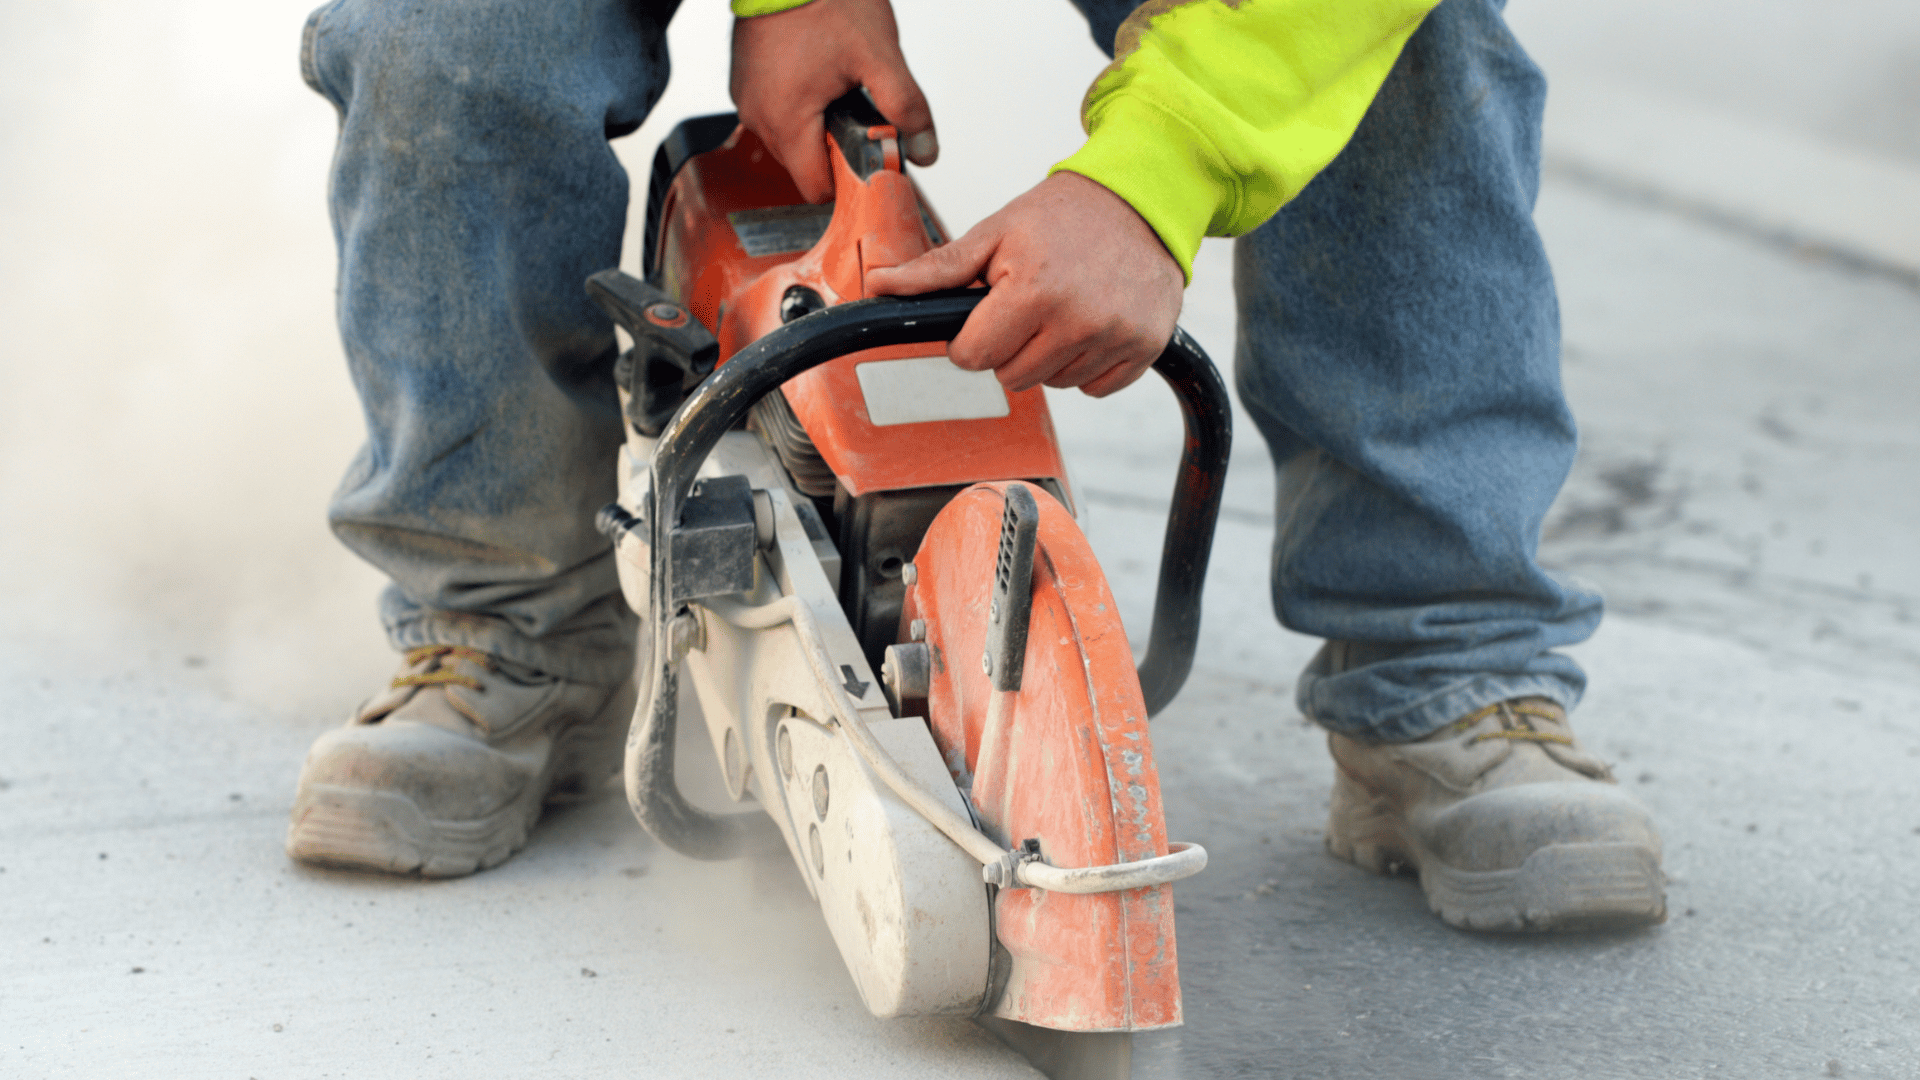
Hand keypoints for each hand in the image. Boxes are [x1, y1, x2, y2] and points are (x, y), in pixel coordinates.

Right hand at [730, 0, 936, 203]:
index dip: (848, 179)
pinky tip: (815, 73)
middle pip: (803, 165)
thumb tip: (925, 152)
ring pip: (789, 139)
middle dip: (834, 147)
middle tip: (855, 106)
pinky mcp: (743, 80)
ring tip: (834, 85)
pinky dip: (796, 104)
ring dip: (815, 125)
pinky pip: (774, 111)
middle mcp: (758, 115)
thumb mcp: (880, 56)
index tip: (867, 154)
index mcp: (787, 119)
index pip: (816, 188)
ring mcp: (746, 97)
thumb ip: (906, 109)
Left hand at [865, 171, 1183, 397]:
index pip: (974, 357)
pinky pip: (1095, 388)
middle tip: (1028, 305)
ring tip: (1063, 309)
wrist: (1142, 199)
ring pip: (1053, 384)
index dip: (971, 338)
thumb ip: (938, 269)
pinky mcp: (1144, 349)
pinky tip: (1091, 325)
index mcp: (1034, 290)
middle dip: (1009, 346)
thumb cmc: (1066, 214)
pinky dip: (1087, 364)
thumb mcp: (996, 231)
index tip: (987, 313)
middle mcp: (1078, 320)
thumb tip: (879, 286)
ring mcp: (1116, 337)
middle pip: (1011, 377)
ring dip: (1049, 356)